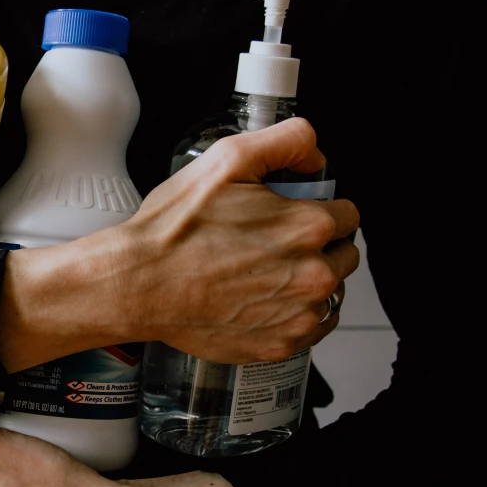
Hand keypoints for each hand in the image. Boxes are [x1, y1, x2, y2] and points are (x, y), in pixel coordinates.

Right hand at [0, 118, 358, 370]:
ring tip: (260, 272)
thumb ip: (286, 141)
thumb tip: (316, 154)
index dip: (317, 208)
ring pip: (329, 293)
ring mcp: (298, 315)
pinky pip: (310, 328)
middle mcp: (313, 275)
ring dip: (306, 280)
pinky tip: (259, 300)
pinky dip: (292, 314)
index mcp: (308, 227)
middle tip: (270, 242)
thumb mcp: (228, 159)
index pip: (348, 214)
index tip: (289, 214)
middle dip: (317, 245)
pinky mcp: (279, 345)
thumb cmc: (174, 229)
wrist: (138, 284)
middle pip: (343, 254)